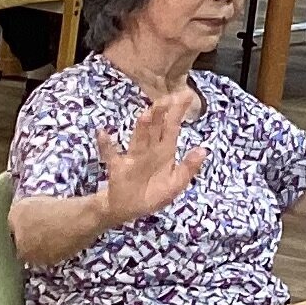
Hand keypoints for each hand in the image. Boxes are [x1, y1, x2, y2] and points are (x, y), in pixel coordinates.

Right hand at [96, 88, 204, 224]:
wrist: (129, 209)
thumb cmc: (154, 193)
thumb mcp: (176, 183)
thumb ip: (189, 167)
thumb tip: (203, 150)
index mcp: (165, 151)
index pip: (172, 127)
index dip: (178, 112)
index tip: (186, 95)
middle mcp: (149, 150)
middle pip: (156, 128)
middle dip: (161, 114)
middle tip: (167, 98)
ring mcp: (133, 158)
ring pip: (139, 139)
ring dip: (143, 127)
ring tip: (147, 113)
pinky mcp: (118, 168)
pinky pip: (110, 155)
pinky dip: (106, 145)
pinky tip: (102, 133)